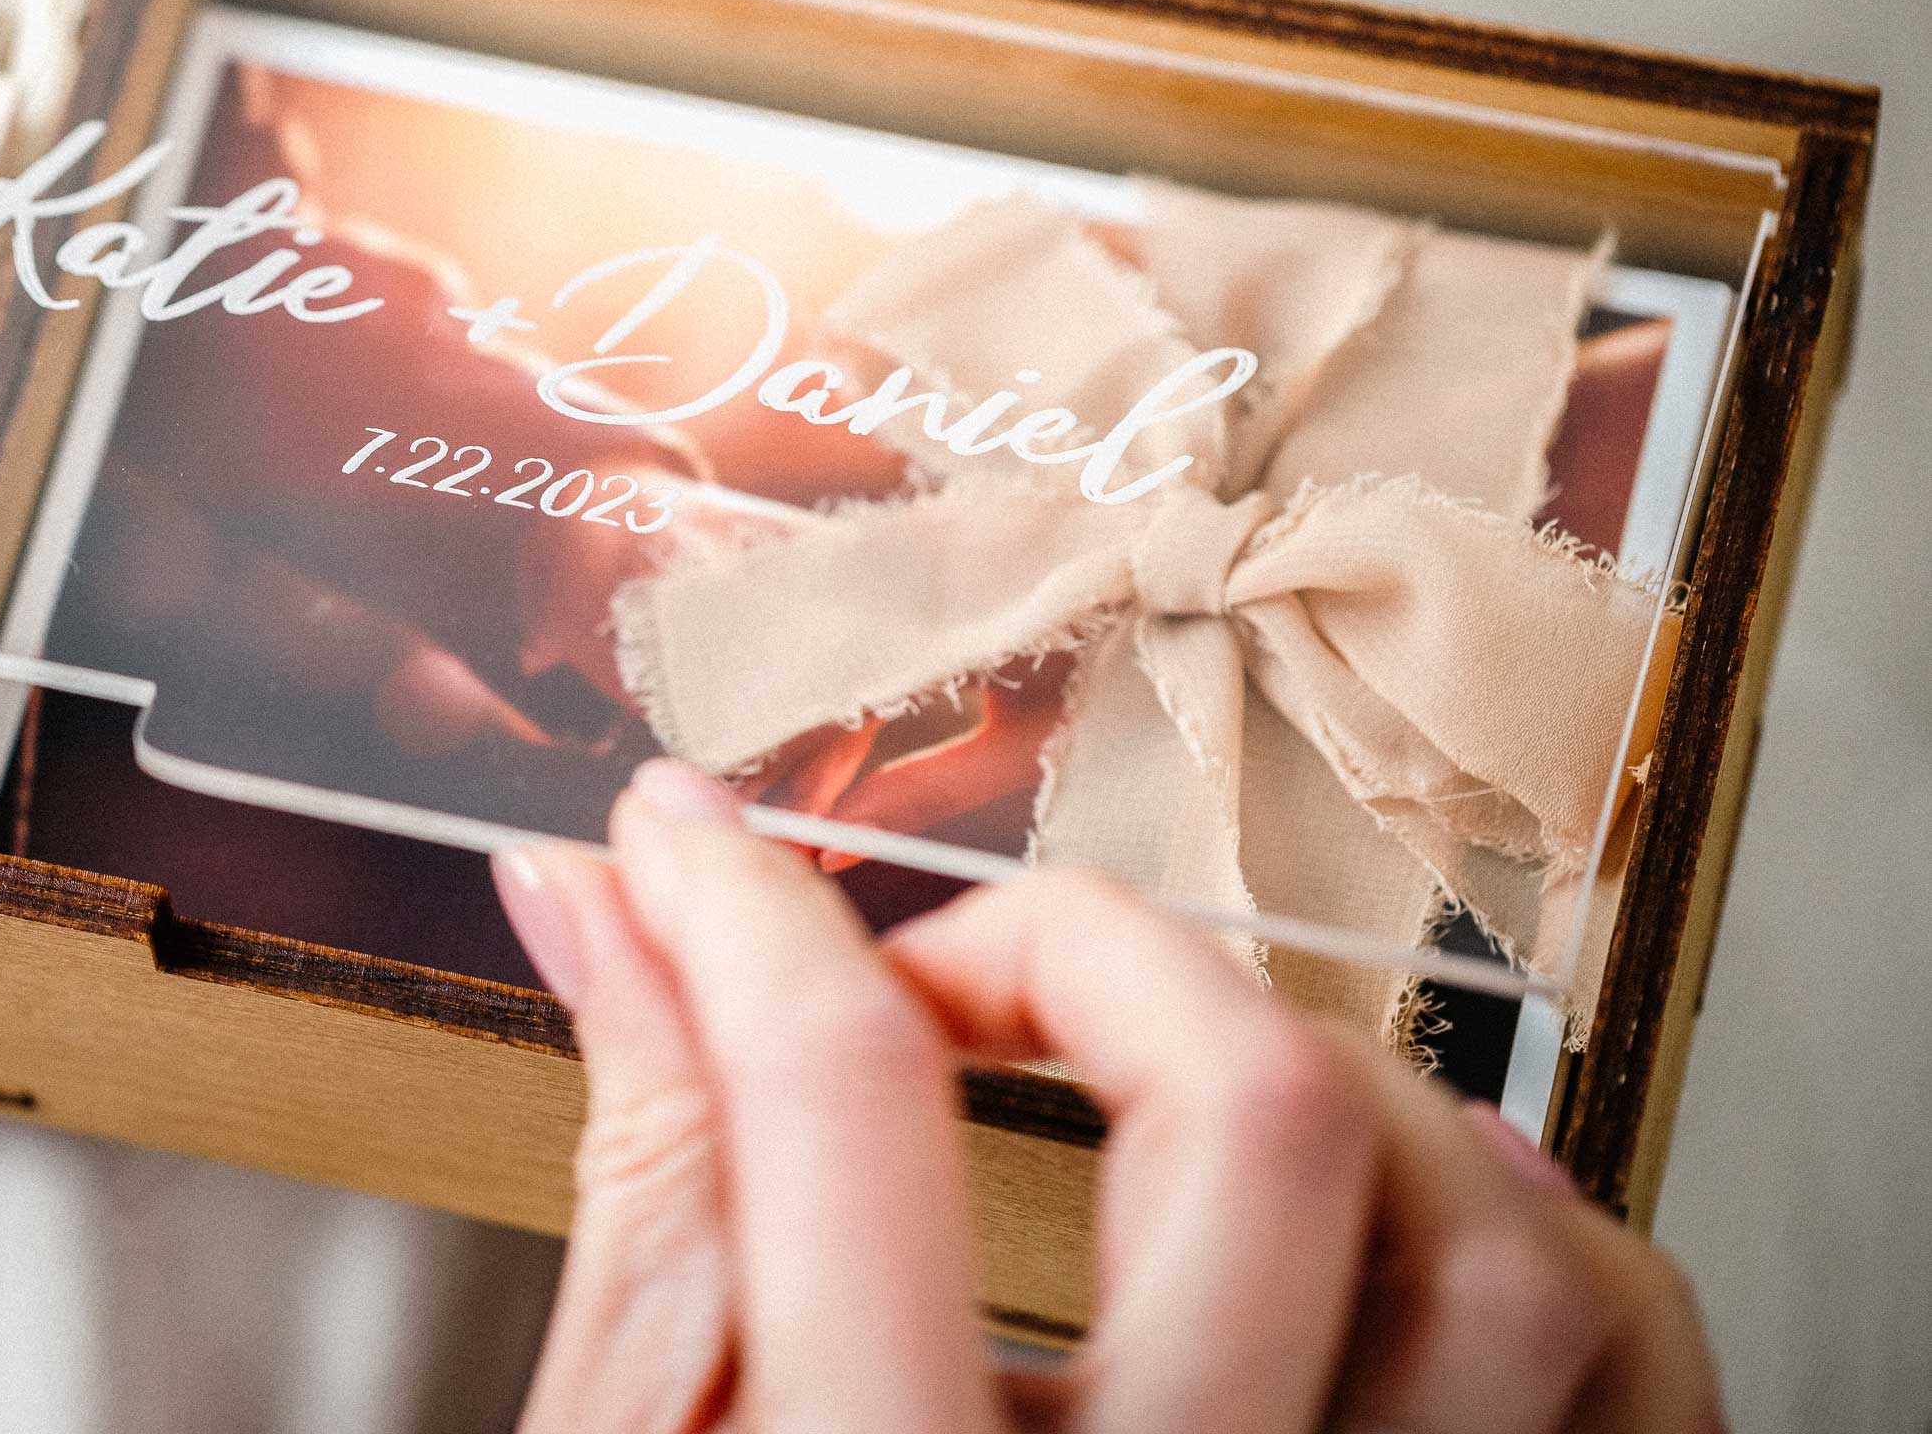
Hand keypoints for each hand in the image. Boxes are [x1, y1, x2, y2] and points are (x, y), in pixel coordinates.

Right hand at [494, 759, 1721, 1431]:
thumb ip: (651, 1190)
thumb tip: (609, 918)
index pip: (837, 1111)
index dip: (747, 910)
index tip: (695, 849)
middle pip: (1247, 1120)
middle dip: (1076, 947)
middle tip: (945, 971)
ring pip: (1482, 1239)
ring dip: (1314, 1073)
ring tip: (1154, 1070)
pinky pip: (1619, 1384)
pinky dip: (1532, 1235)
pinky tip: (1381, 1204)